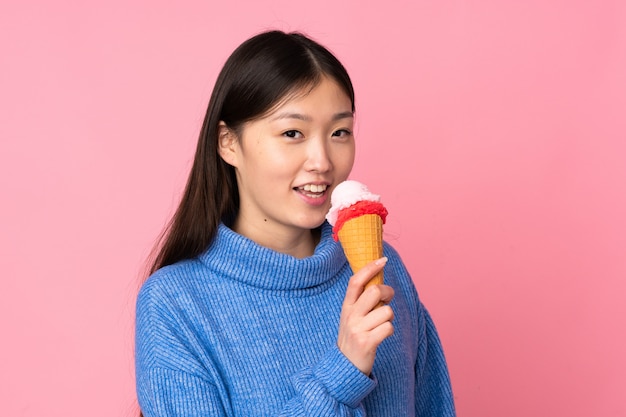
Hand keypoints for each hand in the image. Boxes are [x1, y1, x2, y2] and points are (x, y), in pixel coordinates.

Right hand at [337, 257, 394, 375]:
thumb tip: (379, 281)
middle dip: (387, 292)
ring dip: (389, 317)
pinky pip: (388, 327)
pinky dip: (389, 331)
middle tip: (387, 299)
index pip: (356, 281)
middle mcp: (350, 316)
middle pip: (374, 291)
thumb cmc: (354, 336)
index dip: (370, 268)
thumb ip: (361, 301)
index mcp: (346, 307)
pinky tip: (382, 336)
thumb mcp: (352, 316)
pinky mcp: (367, 342)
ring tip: (381, 325)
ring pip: (386, 311)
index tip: (383, 260)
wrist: (345, 366)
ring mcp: (357, 329)